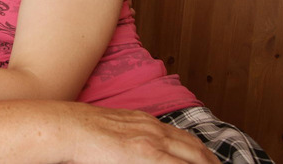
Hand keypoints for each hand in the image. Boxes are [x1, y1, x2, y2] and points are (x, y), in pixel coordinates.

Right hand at [64, 103, 218, 162]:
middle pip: (194, 148)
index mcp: (146, 123)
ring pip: (192, 155)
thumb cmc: (84, 132)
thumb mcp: (115, 129)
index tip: (208, 162)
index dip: (201, 152)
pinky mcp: (147, 154)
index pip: (183, 138)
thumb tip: (136, 151)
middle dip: (211, 162)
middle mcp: (154, 129)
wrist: (70, 127)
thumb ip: (132, 138)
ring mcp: (152, 141)